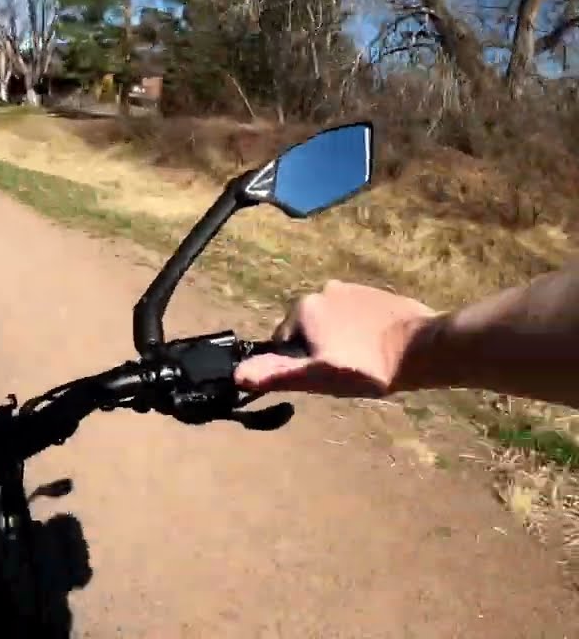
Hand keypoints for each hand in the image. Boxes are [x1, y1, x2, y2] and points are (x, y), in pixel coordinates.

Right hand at [235, 280, 438, 397]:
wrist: (424, 348)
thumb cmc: (367, 366)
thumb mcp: (317, 376)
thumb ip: (277, 373)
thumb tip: (238, 375)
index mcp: (303, 307)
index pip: (284, 341)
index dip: (300, 363)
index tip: (324, 375)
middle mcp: (323, 289)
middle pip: (308, 329)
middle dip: (319, 348)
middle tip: (345, 370)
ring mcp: (352, 287)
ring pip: (331, 322)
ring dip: (339, 338)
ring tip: (364, 360)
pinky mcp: (375, 292)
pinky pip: (354, 314)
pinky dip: (359, 329)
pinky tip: (377, 346)